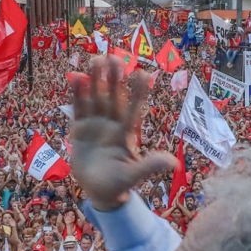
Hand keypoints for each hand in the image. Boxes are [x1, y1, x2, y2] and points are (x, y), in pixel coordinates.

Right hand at [68, 58, 176, 211]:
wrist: (99, 192)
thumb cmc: (119, 184)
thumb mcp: (134, 176)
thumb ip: (150, 166)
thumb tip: (174, 163)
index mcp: (126, 134)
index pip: (133, 109)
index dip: (137, 92)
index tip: (143, 73)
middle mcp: (111, 125)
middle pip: (113, 98)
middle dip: (114, 79)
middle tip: (114, 57)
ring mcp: (95, 126)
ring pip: (96, 98)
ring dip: (96, 80)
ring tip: (96, 60)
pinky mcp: (79, 130)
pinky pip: (79, 109)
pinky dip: (77, 95)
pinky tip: (77, 77)